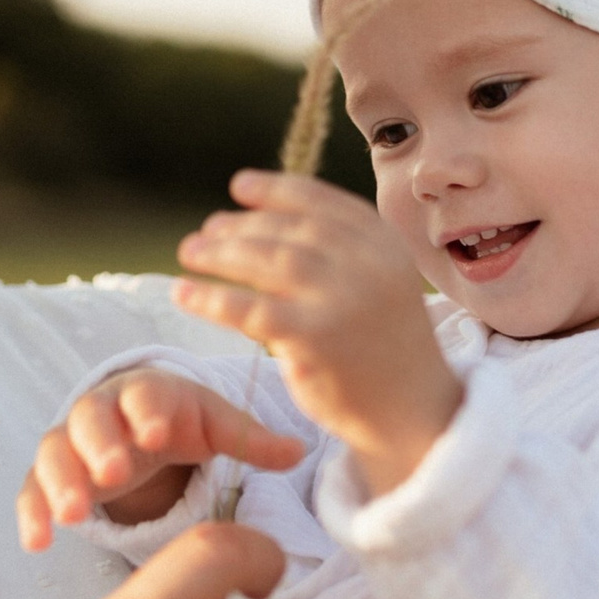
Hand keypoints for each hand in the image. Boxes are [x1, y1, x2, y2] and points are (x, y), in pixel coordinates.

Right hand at [17, 368, 306, 550]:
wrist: (135, 420)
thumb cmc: (179, 421)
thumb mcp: (214, 425)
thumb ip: (250, 438)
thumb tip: (299, 450)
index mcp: (147, 393)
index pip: (145, 396)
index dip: (148, 411)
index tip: (157, 434)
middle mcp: (102, 412)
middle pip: (91, 420)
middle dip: (99, 444)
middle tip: (113, 473)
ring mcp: (70, 443)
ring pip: (55, 454)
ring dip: (61, 481)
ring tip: (73, 516)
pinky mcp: (50, 476)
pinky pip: (31, 490)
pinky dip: (32, 513)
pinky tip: (38, 543)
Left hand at [173, 170, 461, 494]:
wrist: (413, 412)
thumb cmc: (382, 346)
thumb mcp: (375, 283)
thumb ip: (337, 253)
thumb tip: (260, 221)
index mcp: (385, 242)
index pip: (321, 202)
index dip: (276, 190)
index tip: (239, 186)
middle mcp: (369, 263)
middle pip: (291, 230)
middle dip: (242, 227)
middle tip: (204, 233)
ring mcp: (344, 299)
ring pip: (270, 261)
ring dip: (222, 254)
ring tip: (190, 253)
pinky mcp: (316, 338)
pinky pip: (252, 310)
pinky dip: (212, 299)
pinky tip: (185, 294)